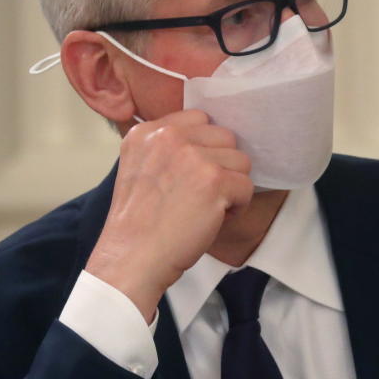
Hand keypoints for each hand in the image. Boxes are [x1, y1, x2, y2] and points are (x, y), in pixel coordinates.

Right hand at [85, 109, 252, 321]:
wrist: (131, 259)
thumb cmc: (139, 224)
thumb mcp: (139, 168)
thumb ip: (167, 148)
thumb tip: (209, 141)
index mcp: (147, 131)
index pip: (199, 119)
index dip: (205, 149)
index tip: (192, 176)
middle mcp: (169, 136)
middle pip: (225, 137)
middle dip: (221, 167)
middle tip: (198, 196)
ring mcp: (193, 156)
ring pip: (240, 160)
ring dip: (230, 187)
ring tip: (204, 208)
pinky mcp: (214, 179)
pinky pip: (247, 186)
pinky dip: (237, 208)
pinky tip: (211, 219)